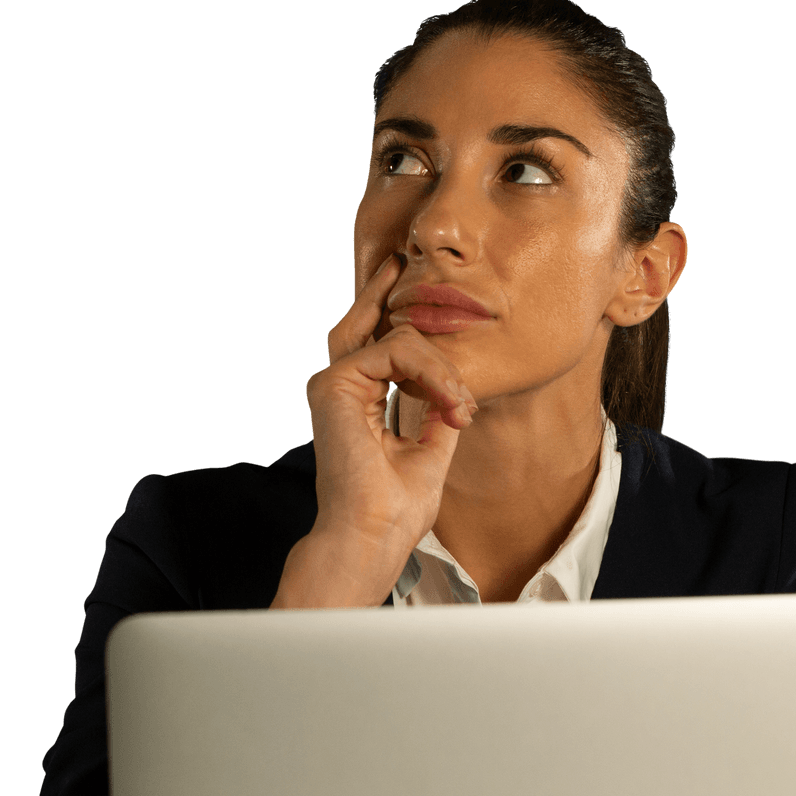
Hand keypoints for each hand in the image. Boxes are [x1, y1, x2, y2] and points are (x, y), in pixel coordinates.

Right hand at [305, 254, 477, 552]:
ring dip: (442, 366)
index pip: (380, 347)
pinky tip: (452, 401)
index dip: (415, 336)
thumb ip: (438, 410)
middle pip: (368, 322)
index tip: (459, 377)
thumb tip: (456, 389)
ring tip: (462, 403)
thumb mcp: (431, 449)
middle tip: (405, 259)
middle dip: (390, 291)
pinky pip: (397, 350)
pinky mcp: (335, 384)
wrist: (373, 536)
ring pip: (399, 337)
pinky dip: (434, 372)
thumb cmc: (396, 507)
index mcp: (356, 399)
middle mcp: (339, 386)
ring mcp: (333, 381)